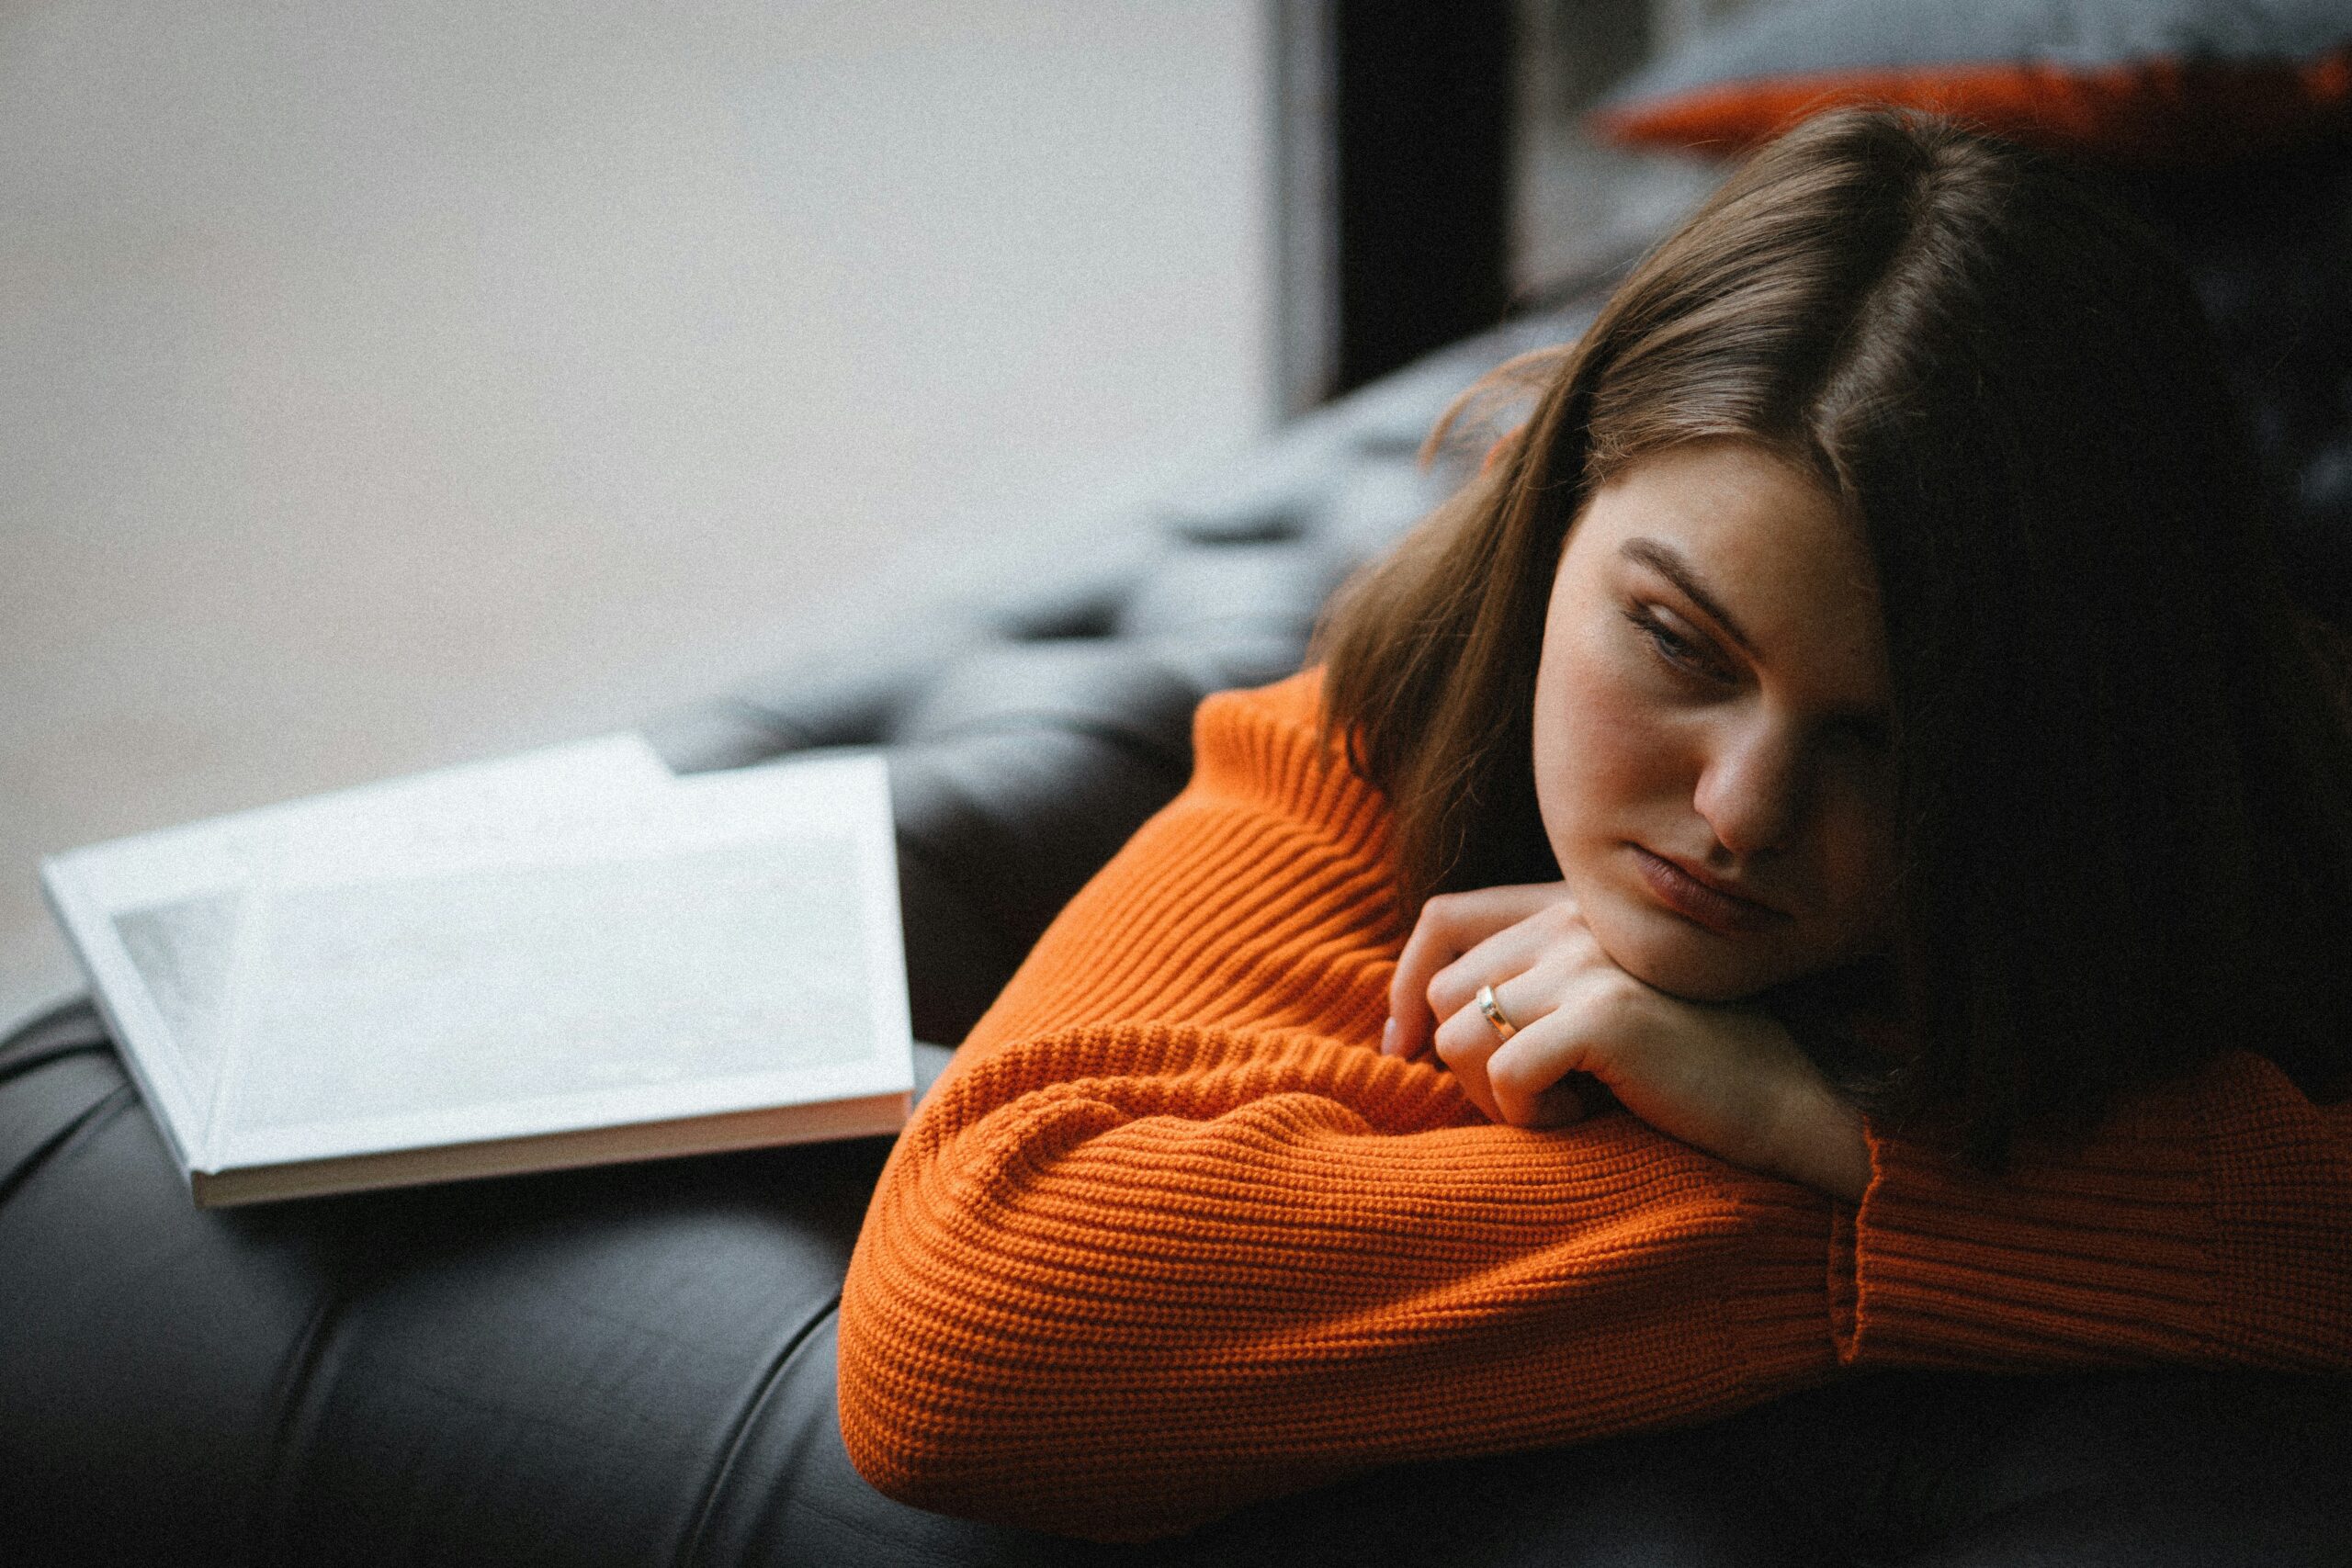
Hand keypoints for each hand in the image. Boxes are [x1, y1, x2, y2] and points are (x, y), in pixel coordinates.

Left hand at [1384, 883, 1871, 1198]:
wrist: (1786, 1101)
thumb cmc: (1684, 1073)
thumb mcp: (1595, 1014)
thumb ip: (1527, 993)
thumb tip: (1417, 1029)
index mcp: (1568, 909)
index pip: (1443, 918)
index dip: (1403, 986)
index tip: (1401, 1049)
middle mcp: (1573, 919)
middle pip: (1443, 992)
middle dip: (1466, 1064)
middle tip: (1531, 1098)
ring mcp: (1589, 962)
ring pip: (1460, 1036)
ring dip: (1495, 1095)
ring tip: (1564, 1105)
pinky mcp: (1605, 1014)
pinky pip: (1505, 1075)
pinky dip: (1531, 1115)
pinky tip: (1586, 1116)